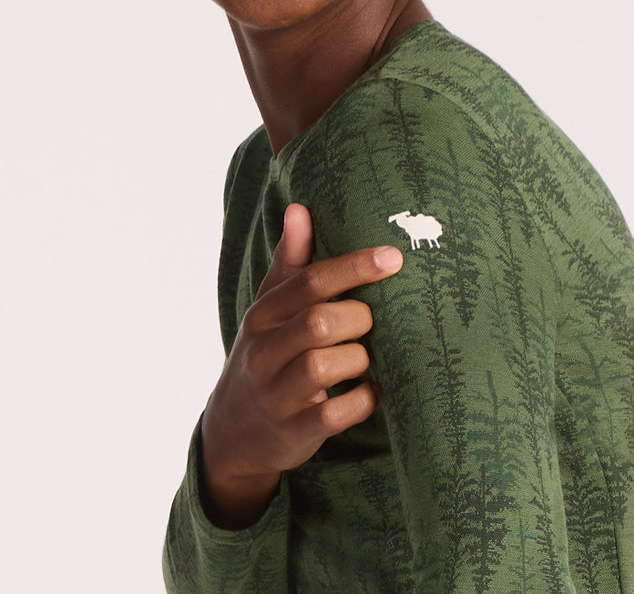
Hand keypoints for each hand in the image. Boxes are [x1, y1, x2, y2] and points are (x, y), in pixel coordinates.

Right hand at [200, 203, 402, 528]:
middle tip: (371, 323)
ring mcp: (276, 394)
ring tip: (364, 357)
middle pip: (319, 322)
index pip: (308, 282)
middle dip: (358, 319)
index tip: (393, 257)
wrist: (232, 431)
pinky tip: (371, 391)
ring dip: (359, 359)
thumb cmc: (266, 354)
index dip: (353, 267)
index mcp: (263, 315)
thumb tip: (299, 208)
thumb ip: (290, 261)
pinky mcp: (293, 432)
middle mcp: (263, 352)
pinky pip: (336, 413)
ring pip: (325, 366)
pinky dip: (363, 399)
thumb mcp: (270, 308)